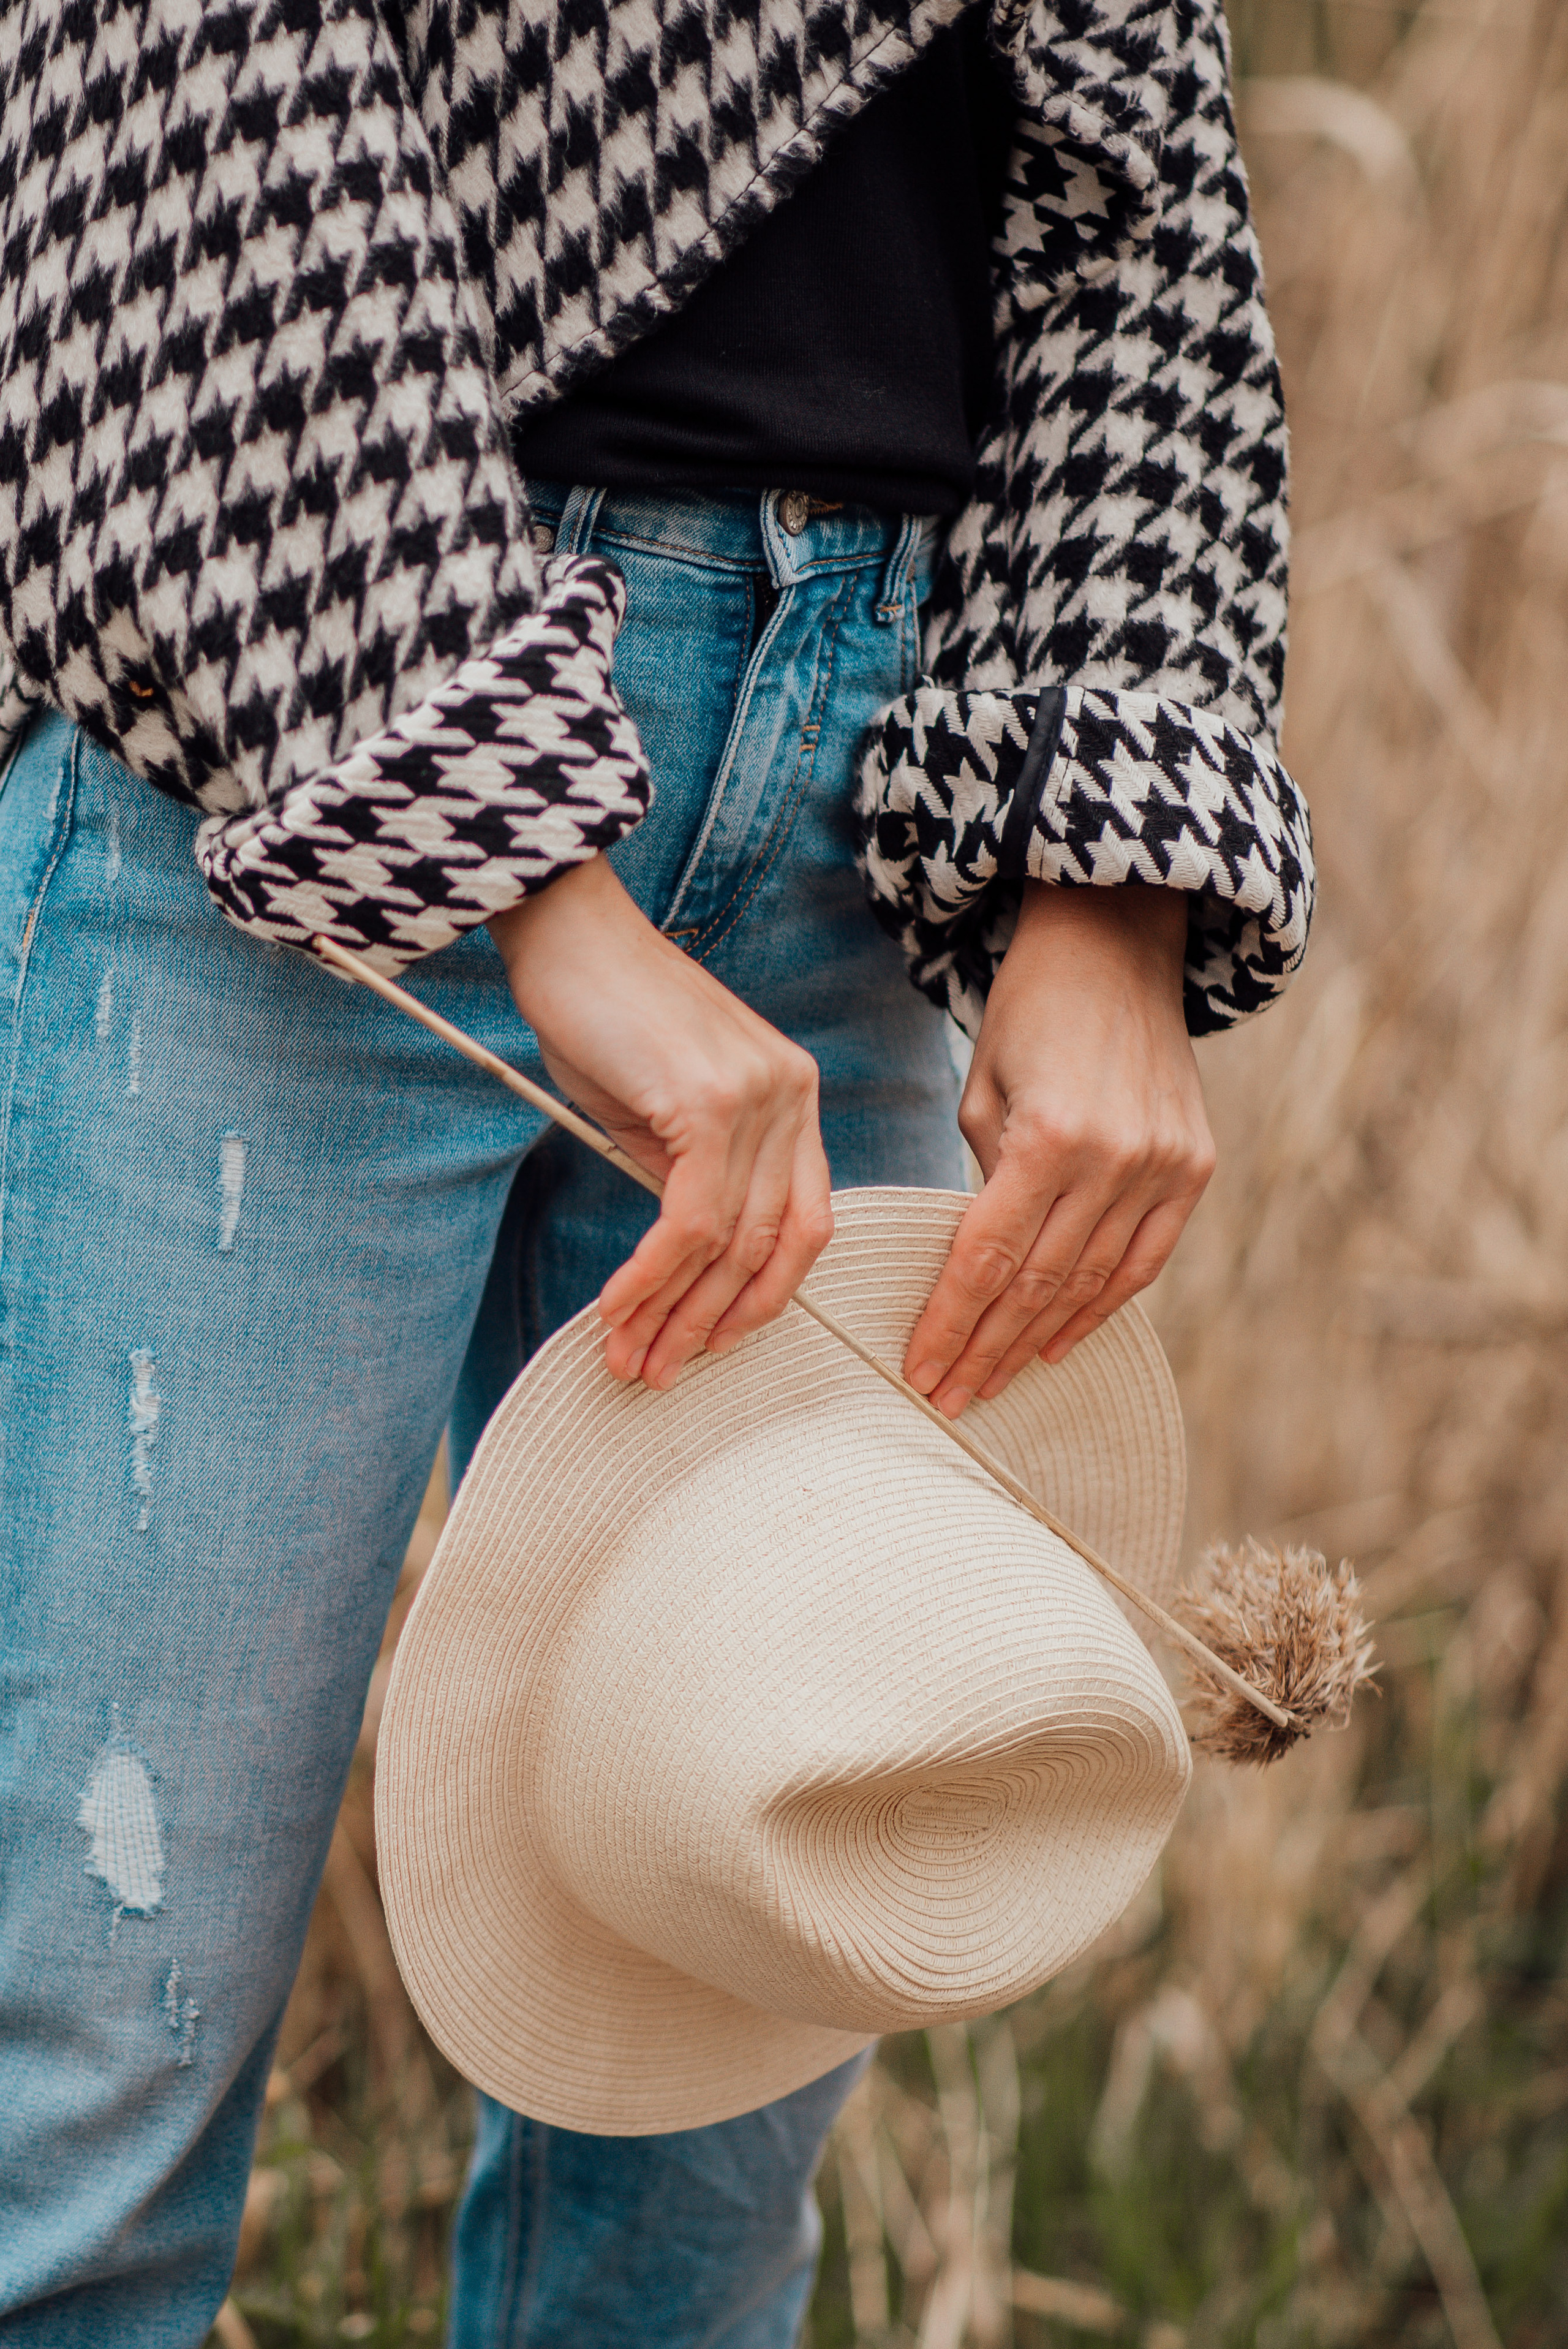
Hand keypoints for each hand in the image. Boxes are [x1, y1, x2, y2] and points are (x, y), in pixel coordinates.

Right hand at [489, 859, 832, 1389]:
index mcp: (794, 1098)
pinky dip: (651, 1275)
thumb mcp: (658, 1111)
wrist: (566, 931)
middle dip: (712, 1322)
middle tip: (658, 1371)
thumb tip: (686, 1267)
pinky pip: (690, 1220)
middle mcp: (793, 1096)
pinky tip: (618, 1306)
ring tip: (629, 1357)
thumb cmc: (603, 1015)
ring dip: (673, 1312)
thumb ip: (687, 1179)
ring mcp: (760, 1097)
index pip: (801, 1223)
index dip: (759, 1296)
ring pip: (730, 1242)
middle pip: (772, 1245)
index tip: (708, 1341)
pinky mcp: (710, 1101)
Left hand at [903, 883, 1213, 1414]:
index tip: (919, 1371)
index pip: (989, 1257)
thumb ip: (982, 1179)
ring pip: (1091, 1284)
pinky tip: (1060, 1344)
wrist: (1117, 946)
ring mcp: (1164, 1167)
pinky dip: (1101, 1309)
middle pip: (1038, 1283)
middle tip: (947, 1397)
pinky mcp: (1194, 1168)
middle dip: (987, 1348)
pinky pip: (1143, 1262)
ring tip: (993, 1383)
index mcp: (1050, 1136)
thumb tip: (975, 1267)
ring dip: (1038, 1341)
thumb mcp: (982, 1088)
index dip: (951, 1323)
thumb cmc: (1028, 1013)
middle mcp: (1115, 1159)